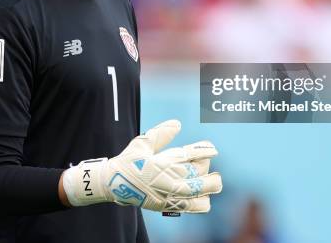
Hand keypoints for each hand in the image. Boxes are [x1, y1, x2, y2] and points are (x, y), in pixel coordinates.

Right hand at [62, 120, 222, 212]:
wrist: (114, 184)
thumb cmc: (130, 161)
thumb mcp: (143, 143)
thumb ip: (161, 134)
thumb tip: (177, 123)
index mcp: (162, 161)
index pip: (188, 154)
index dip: (203, 151)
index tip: (213, 149)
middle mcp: (167, 178)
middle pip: (196, 174)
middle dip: (207, 169)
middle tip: (211, 166)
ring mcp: (168, 194)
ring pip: (195, 191)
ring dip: (208, 187)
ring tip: (216, 183)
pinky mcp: (166, 205)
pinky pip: (189, 207)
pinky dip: (200, 204)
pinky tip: (206, 199)